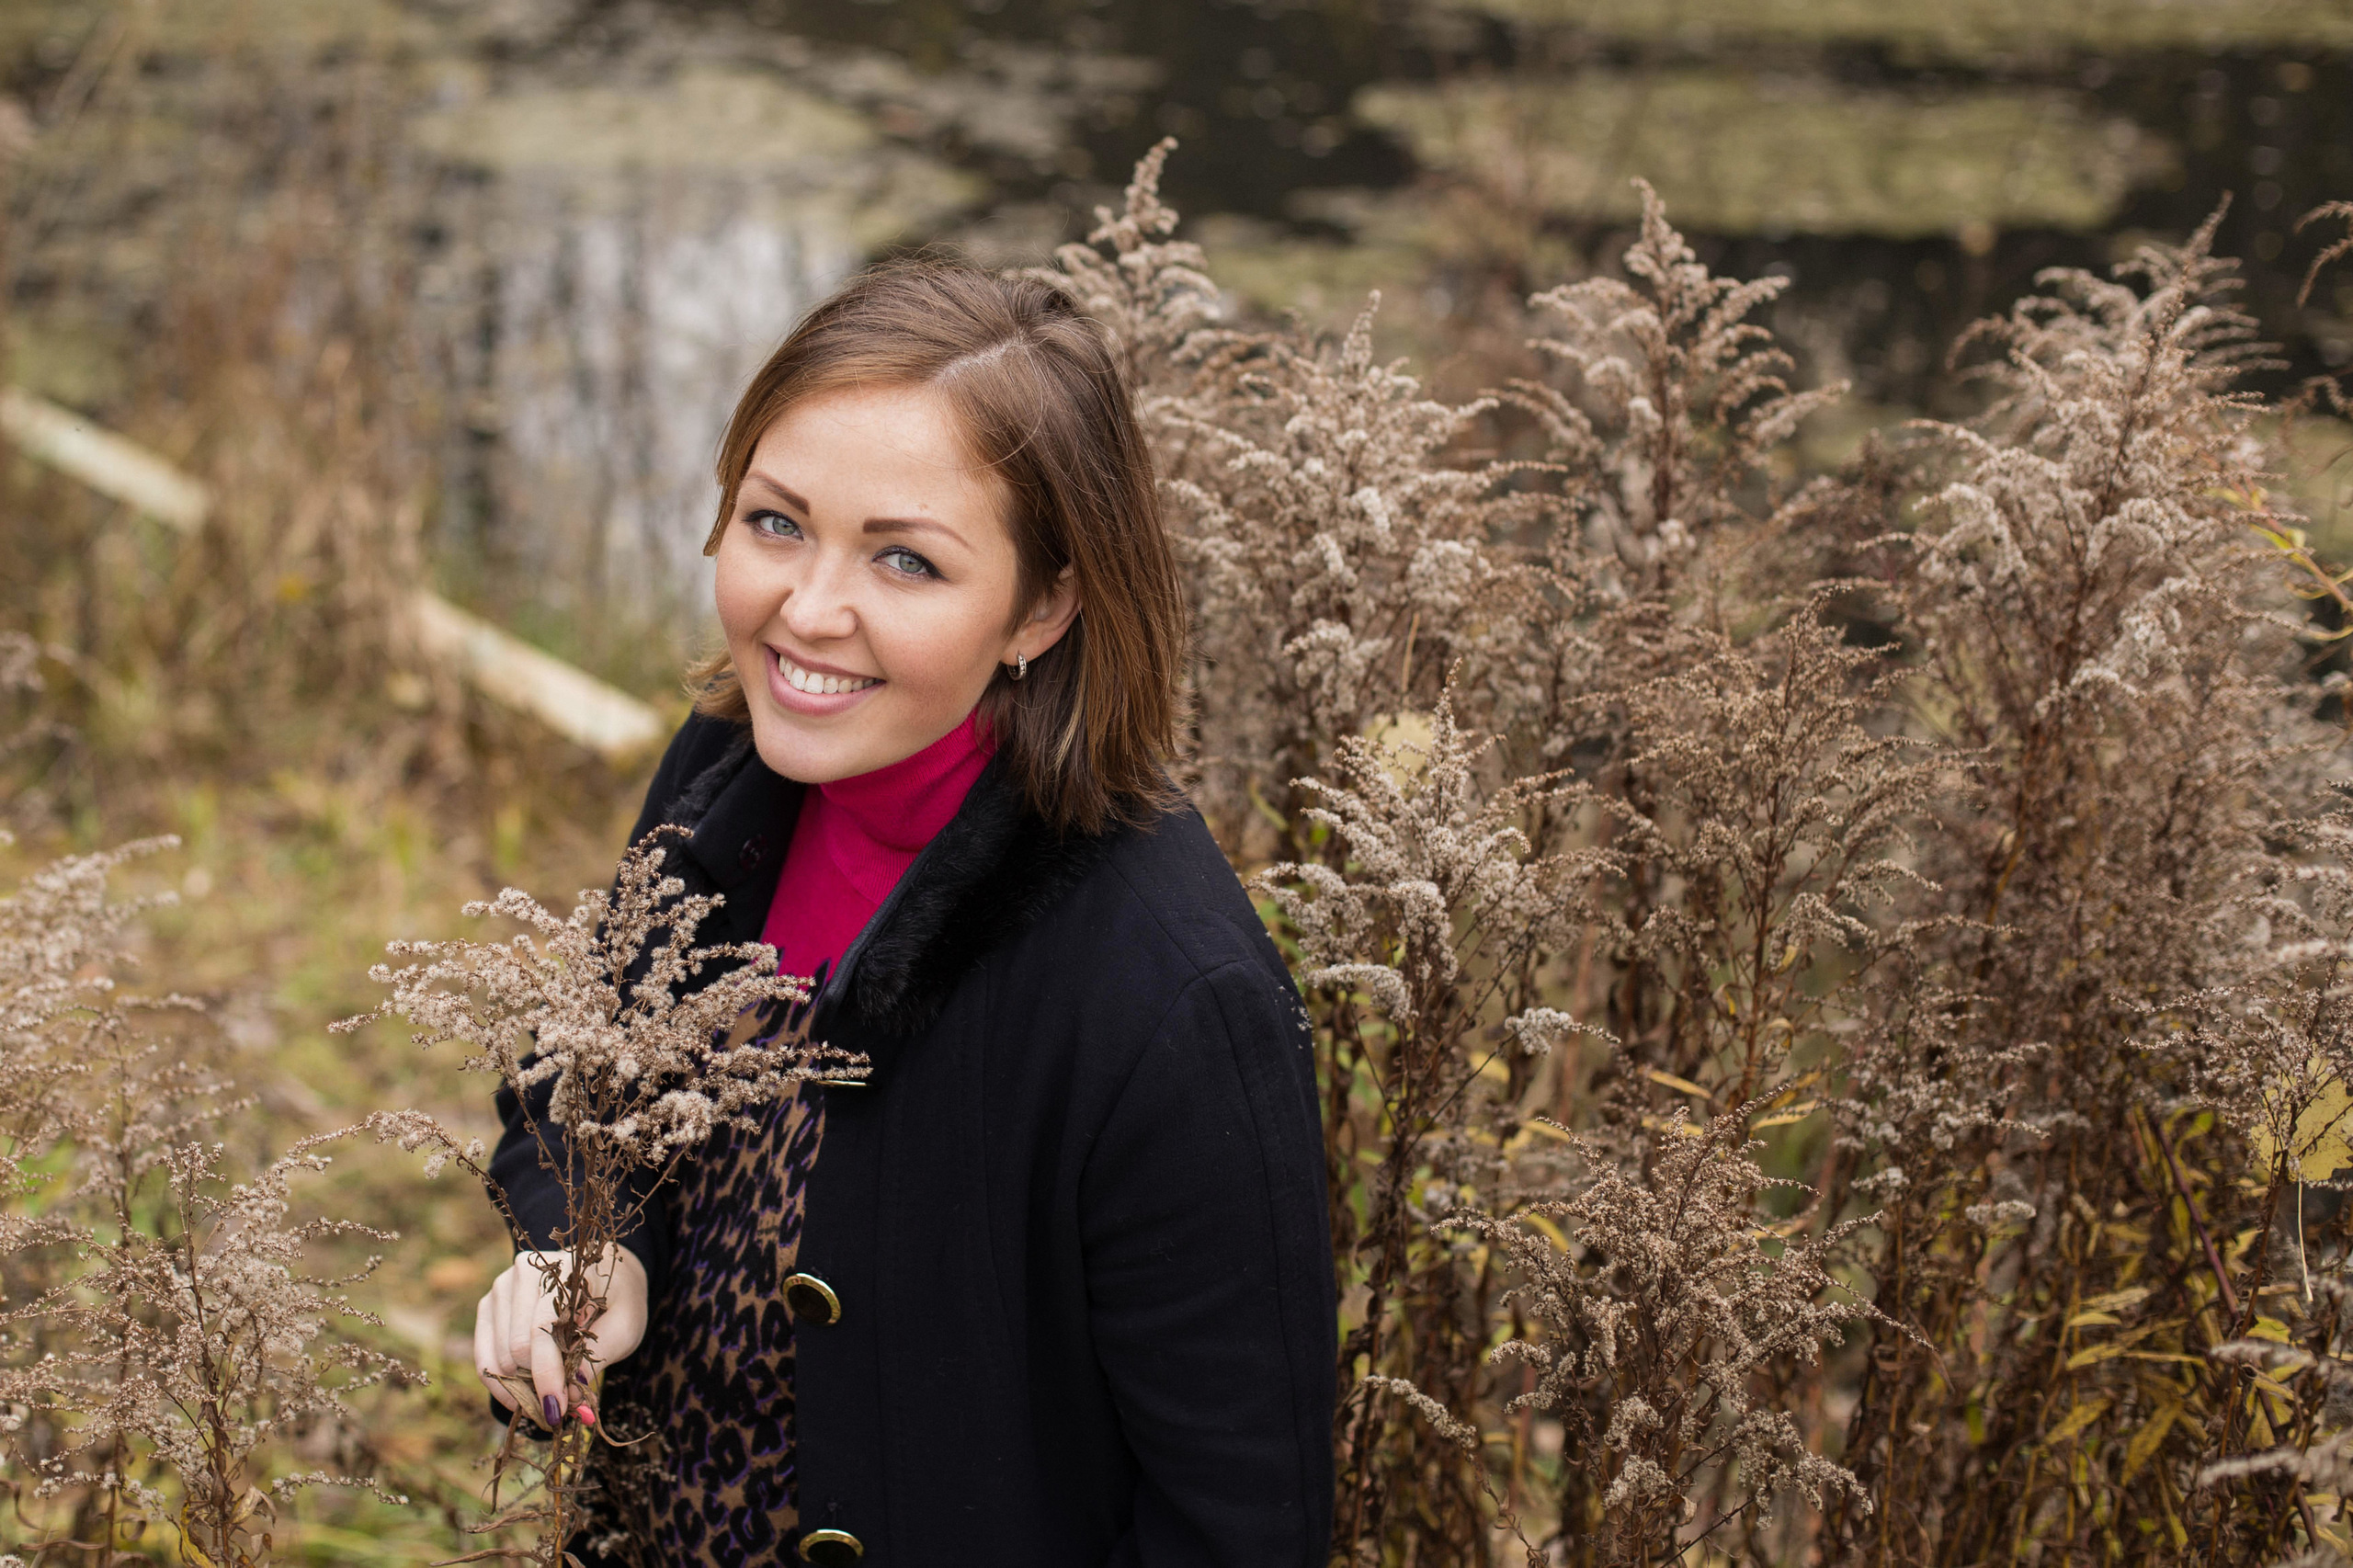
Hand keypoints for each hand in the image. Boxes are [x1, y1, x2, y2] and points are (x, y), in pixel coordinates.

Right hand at [475, 1245, 647, 1426]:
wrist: (603, 1278)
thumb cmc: (617, 1302)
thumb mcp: (624, 1326)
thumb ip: (596, 1357)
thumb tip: (569, 1394)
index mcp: (562, 1271)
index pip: (542, 1329)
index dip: (547, 1373)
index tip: (557, 1407)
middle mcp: (523, 1274)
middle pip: (516, 1347)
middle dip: (537, 1384)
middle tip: (560, 1405)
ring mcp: (501, 1288)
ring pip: (498, 1356)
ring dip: (520, 1387)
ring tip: (547, 1398)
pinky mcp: (488, 1308)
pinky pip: (484, 1357)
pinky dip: (500, 1384)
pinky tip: (521, 1398)